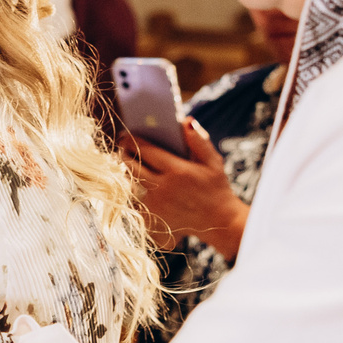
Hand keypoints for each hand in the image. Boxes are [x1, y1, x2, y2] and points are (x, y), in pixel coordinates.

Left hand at [125, 120, 247, 259]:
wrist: (218, 222)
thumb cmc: (216, 188)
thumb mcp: (213, 162)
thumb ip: (199, 141)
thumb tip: (186, 121)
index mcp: (177, 171)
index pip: (146, 150)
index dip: (132, 141)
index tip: (126, 135)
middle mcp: (163, 188)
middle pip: (131, 166)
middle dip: (124, 155)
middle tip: (123, 149)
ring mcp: (155, 204)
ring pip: (131, 183)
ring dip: (129, 173)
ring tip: (131, 164)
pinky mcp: (151, 217)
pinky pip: (134, 200)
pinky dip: (135, 191)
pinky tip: (140, 186)